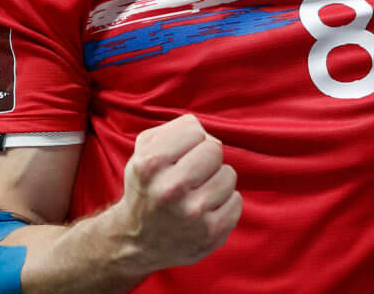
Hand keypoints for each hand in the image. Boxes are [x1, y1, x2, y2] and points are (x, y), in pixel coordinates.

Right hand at [113, 114, 240, 271]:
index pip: (194, 130)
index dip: (188, 142)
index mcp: (150, 165)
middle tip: (190, 176)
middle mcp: (169, 190)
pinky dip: (224, 204)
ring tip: (196, 195)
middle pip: (214, 150)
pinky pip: (236, 201)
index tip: (177, 158)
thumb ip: (175, 131)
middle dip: (205, 160)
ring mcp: (192, 213)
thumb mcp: (144, 153)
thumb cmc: (146, 189)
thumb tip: (210, 137)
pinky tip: (204, 212)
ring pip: (228, 175)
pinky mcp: (211, 233)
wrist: (137, 243)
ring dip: (216, 182)